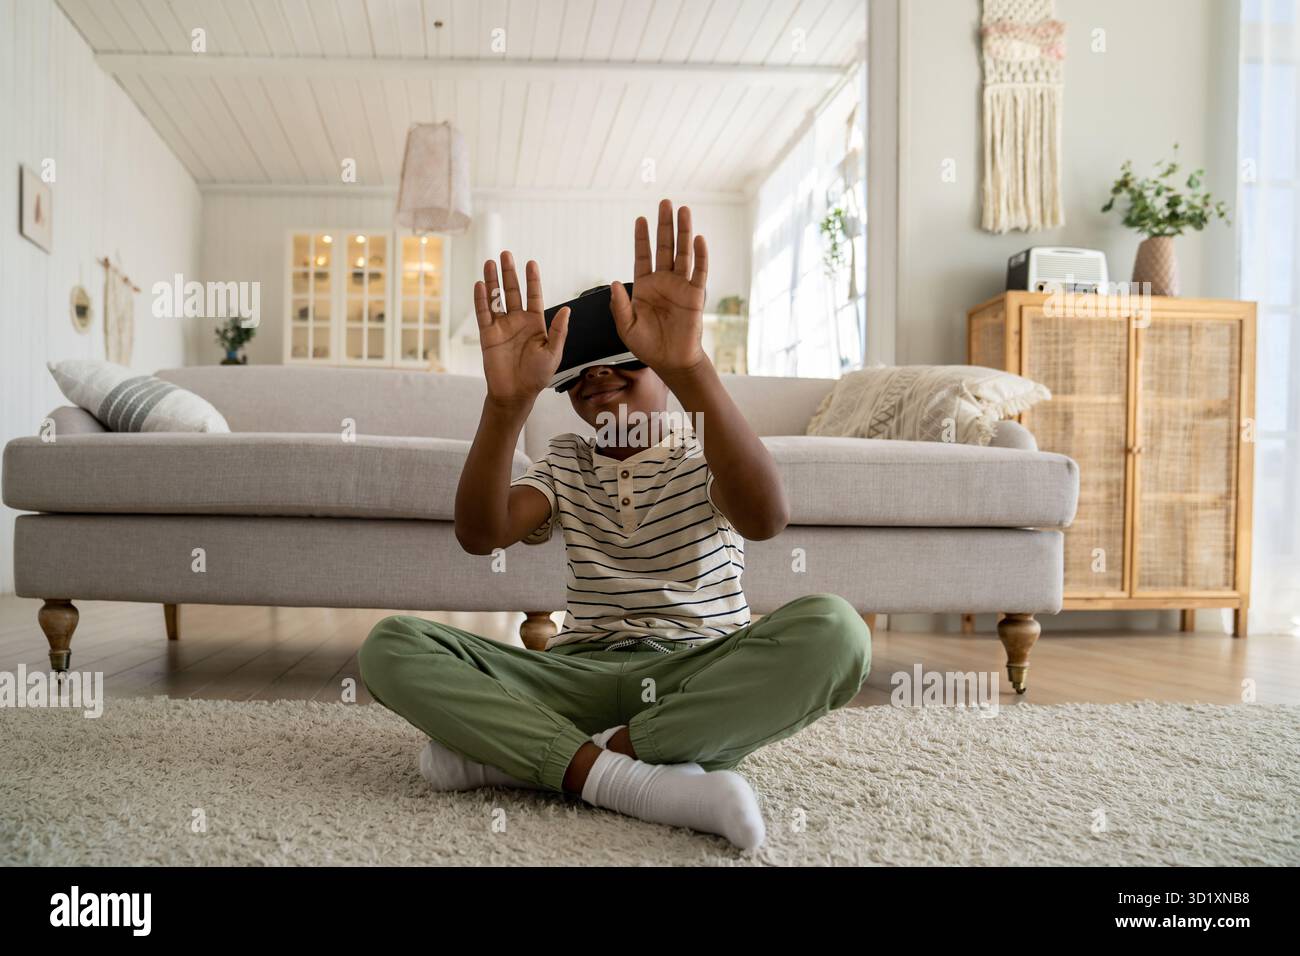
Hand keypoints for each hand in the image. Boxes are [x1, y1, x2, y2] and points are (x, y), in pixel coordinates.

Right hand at [473, 252, 569, 406]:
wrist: (516, 393)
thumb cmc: (537, 376)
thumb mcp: (553, 353)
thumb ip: (558, 331)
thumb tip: (566, 310)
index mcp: (535, 324)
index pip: (533, 296)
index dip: (532, 280)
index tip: (531, 263)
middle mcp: (518, 322)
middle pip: (513, 292)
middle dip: (509, 273)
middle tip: (506, 254)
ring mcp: (502, 327)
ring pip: (496, 299)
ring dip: (493, 281)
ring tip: (490, 262)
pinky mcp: (488, 335)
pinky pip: (483, 313)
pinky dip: (481, 300)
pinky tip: (480, 285)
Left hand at [609, 199, 707, 374]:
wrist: (671, 361)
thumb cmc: (647, 346)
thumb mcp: (626, 327)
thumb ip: (619, 306)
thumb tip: (615, 282)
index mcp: (645, 286)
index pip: (643, 255)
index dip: (641, 238)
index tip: (640, 219)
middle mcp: (664, 281)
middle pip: (665, 247)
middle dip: (664, 225)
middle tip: (665, 202)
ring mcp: (681, 286)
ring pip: (683, 253)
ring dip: (684, 232)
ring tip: (684, 210)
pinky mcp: (695, 295)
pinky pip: (699, 272)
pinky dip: (700, 256)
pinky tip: (698, 239)